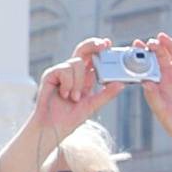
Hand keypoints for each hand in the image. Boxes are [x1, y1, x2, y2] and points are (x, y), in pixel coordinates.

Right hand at [29, 39, 118, 155]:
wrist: (53, 128)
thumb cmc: (69, 118)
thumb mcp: (92, 105)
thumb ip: (106, 94)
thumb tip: (121, 84)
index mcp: (84, 78)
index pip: (92, 58)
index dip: (99, 48)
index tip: (108, 43)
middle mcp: (73, 73)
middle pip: (83, 50)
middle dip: (93, 45)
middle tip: (103, 45)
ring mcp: (61, 72)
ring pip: (77, 62)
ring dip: (78, 82)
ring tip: (74, 98)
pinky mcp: (50, 75)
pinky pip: (65, 69)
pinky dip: (68, 83)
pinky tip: (64, 94)